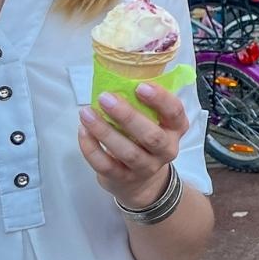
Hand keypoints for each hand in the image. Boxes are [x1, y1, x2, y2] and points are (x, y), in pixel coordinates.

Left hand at [79, 82, 188, 207]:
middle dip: (127, 116)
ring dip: (105, 131)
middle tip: (105, 98)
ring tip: (86, 113)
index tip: (140, 86)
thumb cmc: (145, 139)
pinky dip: (92, 148)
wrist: (143, 182)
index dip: (160, 100)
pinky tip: (83, 131)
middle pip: (151, 136)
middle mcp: (166, 149)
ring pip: (128, 152)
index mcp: (176, 129)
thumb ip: (143, 103)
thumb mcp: (154, 121)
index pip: (175, 113)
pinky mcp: (124, 179)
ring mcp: (146, 167)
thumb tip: (118, 77)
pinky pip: (106, 165)